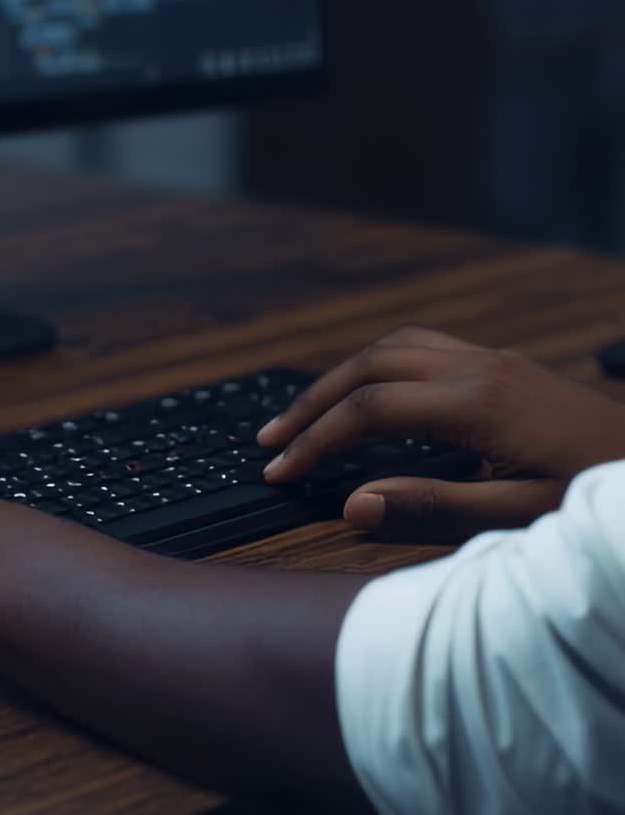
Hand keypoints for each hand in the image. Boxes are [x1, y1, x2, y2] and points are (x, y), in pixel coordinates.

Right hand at [258, 328, 624, 541]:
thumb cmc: (590, 492)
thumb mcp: (517, 515)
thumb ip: (432, 508)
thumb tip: (351, 504)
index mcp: (475, 405)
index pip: (370, 411)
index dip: (316, 440)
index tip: (279, 471)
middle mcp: (475, 368)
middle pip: (369, 366)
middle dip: (313, 402)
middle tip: (270, 440)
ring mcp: (487, 359)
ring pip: (392, 345)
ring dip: (342, 376)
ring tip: (305, 414)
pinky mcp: (498, 363)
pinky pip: (420, 346)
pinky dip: (378, 364)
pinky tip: (369, 392)